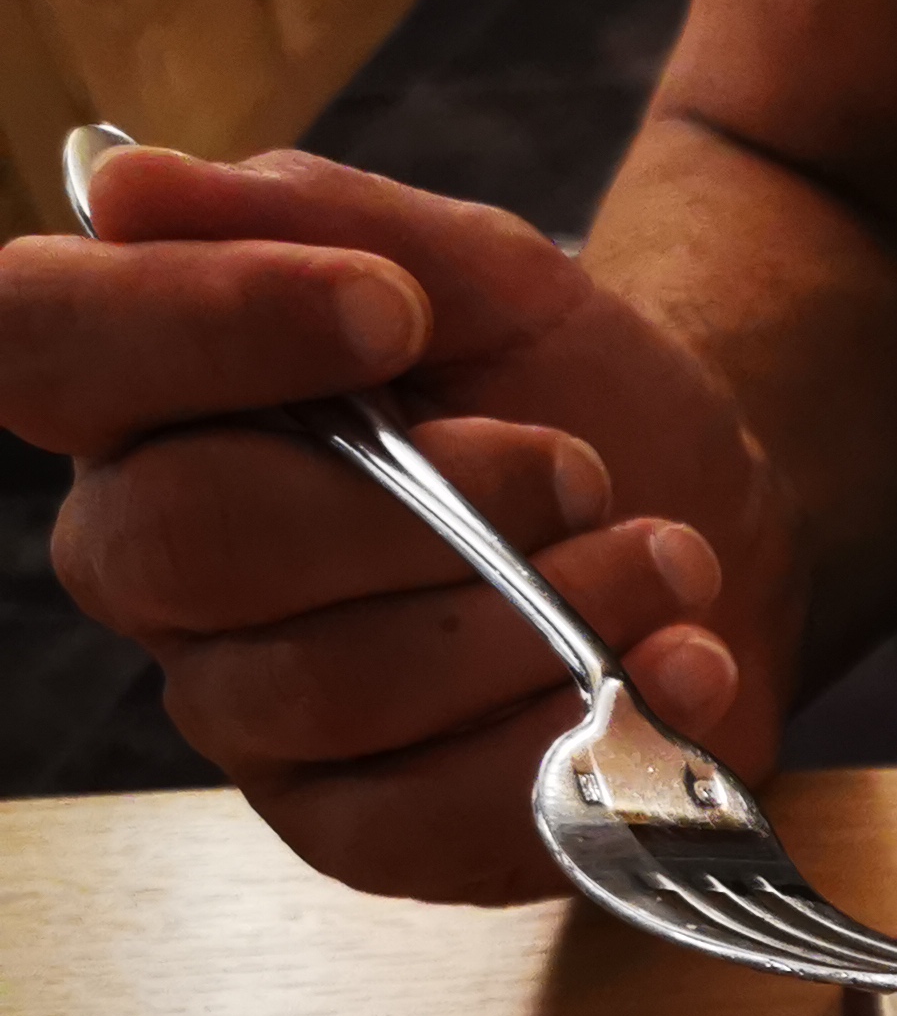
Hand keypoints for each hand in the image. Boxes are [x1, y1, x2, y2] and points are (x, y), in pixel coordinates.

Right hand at [2, 147, 796, 902]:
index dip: (193, 323)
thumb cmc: (568, 394)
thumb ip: (324, 217)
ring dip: (527, 621)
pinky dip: (562, 742)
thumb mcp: (486, 274)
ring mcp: (244, 707)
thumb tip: (128, 189)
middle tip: (583, 468)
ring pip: (323, 688)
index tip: (389, 305)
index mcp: (145, 398)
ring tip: (668, 558)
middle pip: (186, 541)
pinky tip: (677, 667)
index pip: (41, 342)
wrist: (711, 518)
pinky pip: (412, 820)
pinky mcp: (352, 827)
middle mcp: (155, 560)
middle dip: (421, 504)